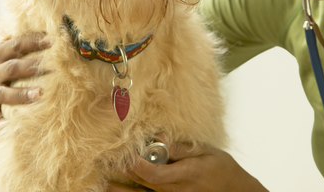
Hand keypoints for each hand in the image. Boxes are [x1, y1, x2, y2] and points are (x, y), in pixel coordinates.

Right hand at [0, 33, 50, 126]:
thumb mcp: (3, 46)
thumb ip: (18, 37)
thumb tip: (46, 23)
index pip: (16, 45)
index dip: (34, 42)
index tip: (52, 41)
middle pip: (13, 68)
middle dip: (33, 67)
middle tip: (54, 66)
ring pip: (6, 94)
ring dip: (23, 94)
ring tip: (41, 94)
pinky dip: (3, 123)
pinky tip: (15, 127)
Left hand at [108, 142, 267, 191]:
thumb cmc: (222, 169)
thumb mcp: (205, 151)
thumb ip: (180, 147)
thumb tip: (157, 138)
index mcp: (185, 175)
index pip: (151, 173)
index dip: (133, 164)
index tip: (121, 152)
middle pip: (140, 185)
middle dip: (120, 174)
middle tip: (100, 163)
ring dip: (121, 190)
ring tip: (103, 184)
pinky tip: (120, 190)